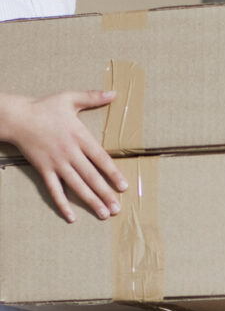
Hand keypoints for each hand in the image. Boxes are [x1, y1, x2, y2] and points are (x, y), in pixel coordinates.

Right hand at [0, 90, 127, 222]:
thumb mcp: (69, 98)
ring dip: (91, 201)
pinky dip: (62, 204)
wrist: (16, 117)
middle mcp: (69, 152)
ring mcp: (56, 163)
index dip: (113, 173)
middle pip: (91, 176)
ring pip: (76, 186)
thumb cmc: (45, 107)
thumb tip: (114, 93)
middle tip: (118, 209)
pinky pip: (54, 190)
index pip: (100, 158)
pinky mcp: (43, 170)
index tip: (124, 186)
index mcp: (79, 136)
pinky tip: (72, 217)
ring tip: (104, 214)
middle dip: (105, 193)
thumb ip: (92, 97)